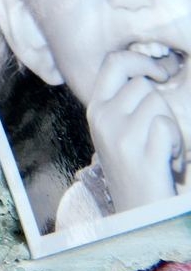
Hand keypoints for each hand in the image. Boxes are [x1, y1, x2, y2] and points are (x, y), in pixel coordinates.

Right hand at [86, 50, 182, 210]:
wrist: (136, 210)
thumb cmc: (134, 167)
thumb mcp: (116, 129)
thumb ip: (124, 100)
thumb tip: (152, 68)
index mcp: (96, 110)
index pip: (113, 63)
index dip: (140, 60)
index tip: (158, 72)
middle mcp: (103, 120)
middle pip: (141, 84)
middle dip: (159, 102)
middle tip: (157, 128)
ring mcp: (119, 137)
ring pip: (156, 103)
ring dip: (170, 124)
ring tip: (161, 146)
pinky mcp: (139, 154)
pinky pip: (165, 126)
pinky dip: (175, 142)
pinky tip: (166, 158)